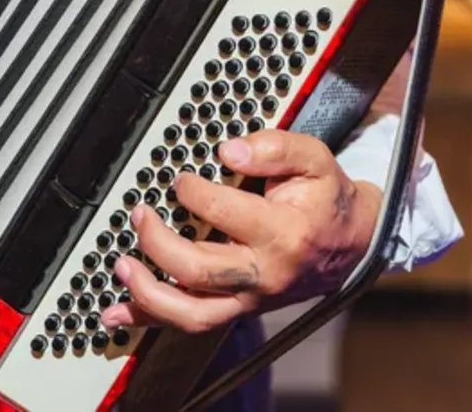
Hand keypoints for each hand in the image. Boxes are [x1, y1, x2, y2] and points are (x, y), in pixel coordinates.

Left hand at [99, 130, 381, 333]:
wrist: (353, 245)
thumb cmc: (327, 201)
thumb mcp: (316, 161)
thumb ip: (275, 148)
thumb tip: (230, 151)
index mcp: (283, 233)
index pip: (222, 212)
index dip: (192, 191)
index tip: (180, 178)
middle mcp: (264, 274)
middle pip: (197, 269)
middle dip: (157, 240)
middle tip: (141, 213)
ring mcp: (249, 298)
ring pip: (191, 313)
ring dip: (147, 292)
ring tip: (121, 266)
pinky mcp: (238, 309)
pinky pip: (191, 323)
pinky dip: (150, 318)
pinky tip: (118, 311)